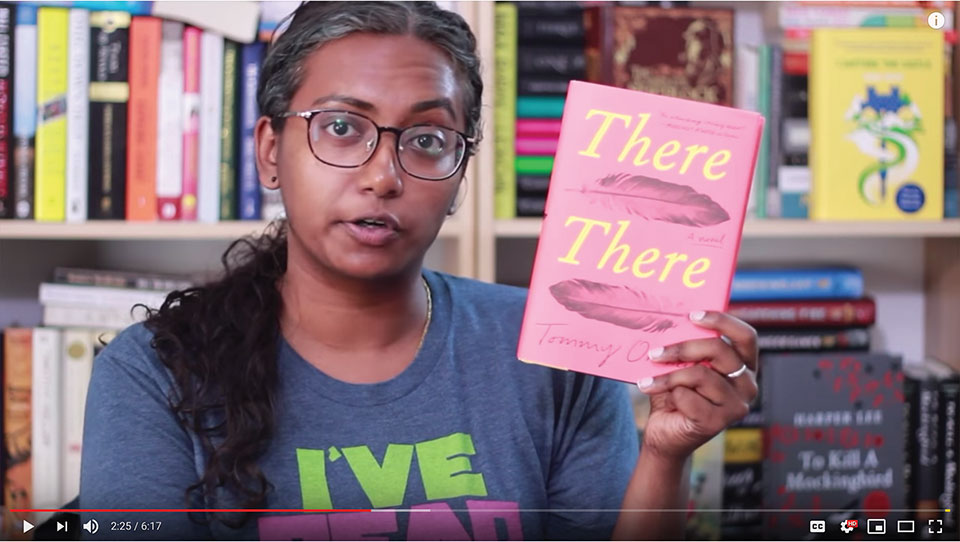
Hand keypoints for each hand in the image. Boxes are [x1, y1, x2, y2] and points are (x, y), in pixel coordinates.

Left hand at [637, 310, 757, 460]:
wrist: (665, 434)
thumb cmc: (675, 395)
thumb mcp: (683, 366)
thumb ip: (688, 348)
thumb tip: (671, 320)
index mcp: (744, 366)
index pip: (746, 336)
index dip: (721, 321)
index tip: (692, 315)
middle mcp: (747, 385)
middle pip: (720, 350)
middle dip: (683, 348)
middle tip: (655, 353)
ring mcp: (736, 405)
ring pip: (701, 375)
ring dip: (668, 376)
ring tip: (647, 380)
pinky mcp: (718, 422)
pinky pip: (688, 397)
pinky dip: (670, 395)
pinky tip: (663, 399)